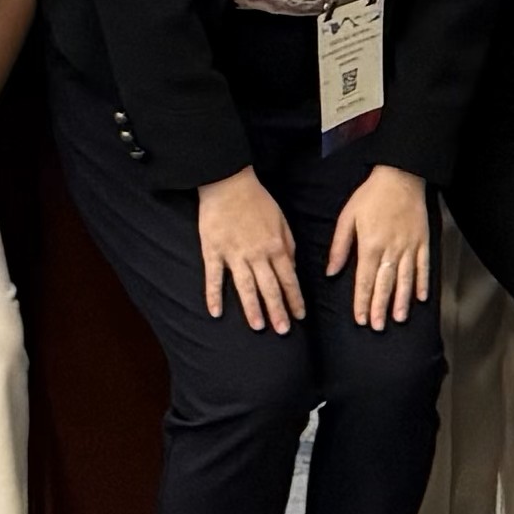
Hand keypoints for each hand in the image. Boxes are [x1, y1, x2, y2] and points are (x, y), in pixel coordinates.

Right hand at [196, 168, 303, 333]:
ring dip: (252, 308)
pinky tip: (215, 313)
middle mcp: (257, 254)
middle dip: (278, 310)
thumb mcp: (281, 220)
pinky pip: (213, 277)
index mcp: (276, 246)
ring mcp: (234, 254)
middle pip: (270, 287)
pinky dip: (213, 296)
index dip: (295, 299)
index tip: (300, 317)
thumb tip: (292, 267)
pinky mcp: (213, 251)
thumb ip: (288, 245)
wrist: (228, 182)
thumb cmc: (257, 200)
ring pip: (246, 286)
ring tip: (258, 326)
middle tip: (283, 331)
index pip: (289, 278)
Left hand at [325, 164, 435, 331]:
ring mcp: (409, 246)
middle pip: (385, 284)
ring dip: (401, 301)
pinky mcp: (423, 241)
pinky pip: (424, 266)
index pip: (365, 280)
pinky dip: (423, 282)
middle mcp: (391, 249)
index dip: (362, 301)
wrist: (401, 176)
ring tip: (399, 318)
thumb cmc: (371, 196)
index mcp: (370, 245)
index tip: (361, 319)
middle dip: (380, 307)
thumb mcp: (347, 217)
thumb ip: (339, 246)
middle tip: (378, 327)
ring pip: (405, 279)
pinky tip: (421, 298)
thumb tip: (331, 271)